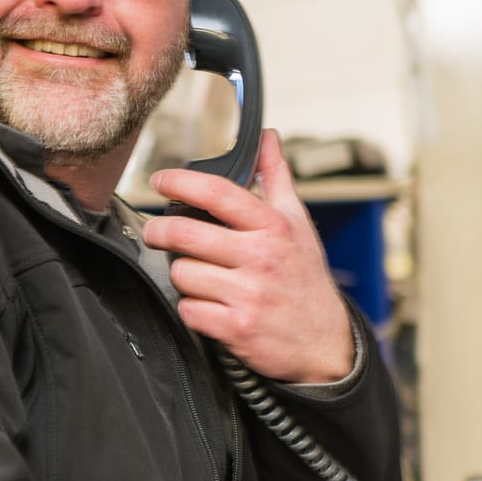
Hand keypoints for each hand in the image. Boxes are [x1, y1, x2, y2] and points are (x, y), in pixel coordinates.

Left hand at [142, 128, 351, 383]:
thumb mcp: (298, 223)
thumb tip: (268, 138)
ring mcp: (248, 294)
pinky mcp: (235, 328)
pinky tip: (209, 305)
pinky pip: (188, 309)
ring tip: (200, 277)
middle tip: (156, 232)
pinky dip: (191, 308)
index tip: (160, 180)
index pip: (217, 193)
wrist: (325, 343)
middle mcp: (260, 257)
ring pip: (181, 273)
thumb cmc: (305, 279)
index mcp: (273, 227)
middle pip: (184, 233)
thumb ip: (277, 178)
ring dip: (183, 275)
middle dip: (159, 231)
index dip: (179, 182)